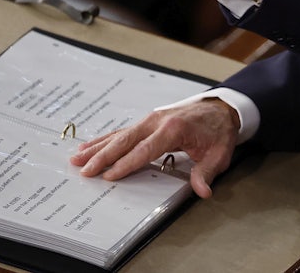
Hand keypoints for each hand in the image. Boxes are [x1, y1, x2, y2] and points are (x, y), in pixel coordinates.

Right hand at [70, 99, 240, 197]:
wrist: (222, 108)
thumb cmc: (218, 130)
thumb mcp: (218, 154)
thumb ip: (206, 173)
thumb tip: (202, 191)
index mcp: (173, 129)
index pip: (144, 150)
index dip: (126, 164)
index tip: (109, 176)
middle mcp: (157, 122)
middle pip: (125, 141)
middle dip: (103, 156)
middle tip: (84, 169)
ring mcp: (151, 119)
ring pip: (120, 134)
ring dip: (98, 147)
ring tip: (77, 158)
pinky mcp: (149, 121)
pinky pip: (124, 131)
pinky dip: (106, 139)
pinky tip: (91, 146)